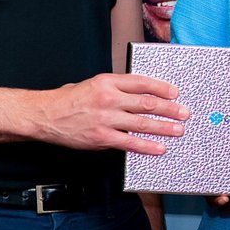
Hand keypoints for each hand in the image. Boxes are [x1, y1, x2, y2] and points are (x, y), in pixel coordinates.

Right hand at [32, 73, 188, 154]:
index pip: (142, 83)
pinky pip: (129, 143)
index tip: (175, 93)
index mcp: (108, 81)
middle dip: (169, 109)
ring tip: (178, 130)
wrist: (45, 115)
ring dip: (164, 127)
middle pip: (147, 103)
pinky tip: (159, 148)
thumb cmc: (69, 99)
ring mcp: (106, 119)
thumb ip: (117, 87)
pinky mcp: (101, 137)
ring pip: (142, 123)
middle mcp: (109, 98)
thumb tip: (142, 93)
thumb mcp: (94, 84)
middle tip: (184, 113)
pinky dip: (147, 146)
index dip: (162, 88)